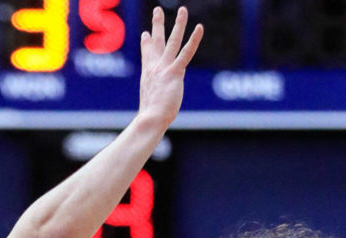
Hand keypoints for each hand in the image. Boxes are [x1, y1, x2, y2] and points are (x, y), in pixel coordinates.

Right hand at [138, 6, 203, 128]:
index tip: (145, 33)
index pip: (147, 54)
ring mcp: (165, 68)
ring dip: (178, 24)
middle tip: (157, 10)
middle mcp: (155, 67)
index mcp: (148, 74)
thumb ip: (151, 100)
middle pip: (156, 41)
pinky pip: (186, 52)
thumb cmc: (150, 116)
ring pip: (173, 40)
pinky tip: (199, 28)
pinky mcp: (175, 72)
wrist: (151, 118)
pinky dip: (194, 39)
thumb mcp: (149, 103)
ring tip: (183, 9)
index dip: (146, 43)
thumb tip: (147, 111)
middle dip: (157, 24)